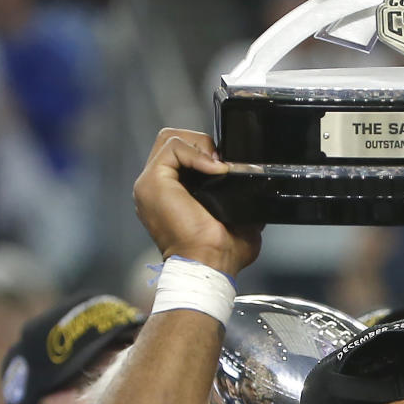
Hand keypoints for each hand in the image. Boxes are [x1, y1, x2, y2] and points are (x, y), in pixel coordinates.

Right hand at [133, 128, 261, 277]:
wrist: (209, 264)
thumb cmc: (221, 253)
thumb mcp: (236, 215)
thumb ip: (238, 194)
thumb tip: (253, 181)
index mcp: (171, 195)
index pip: (182, 155)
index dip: (206, 153)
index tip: (227, 168)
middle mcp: (156, 188)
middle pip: (174, 141)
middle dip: (201, 144)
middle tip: (222, 165)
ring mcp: (150, 184)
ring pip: (171, 138)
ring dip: (199, 146)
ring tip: (217, 166)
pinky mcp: (152, 182)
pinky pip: (173, 147)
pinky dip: (197, 153)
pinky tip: (214, 169)